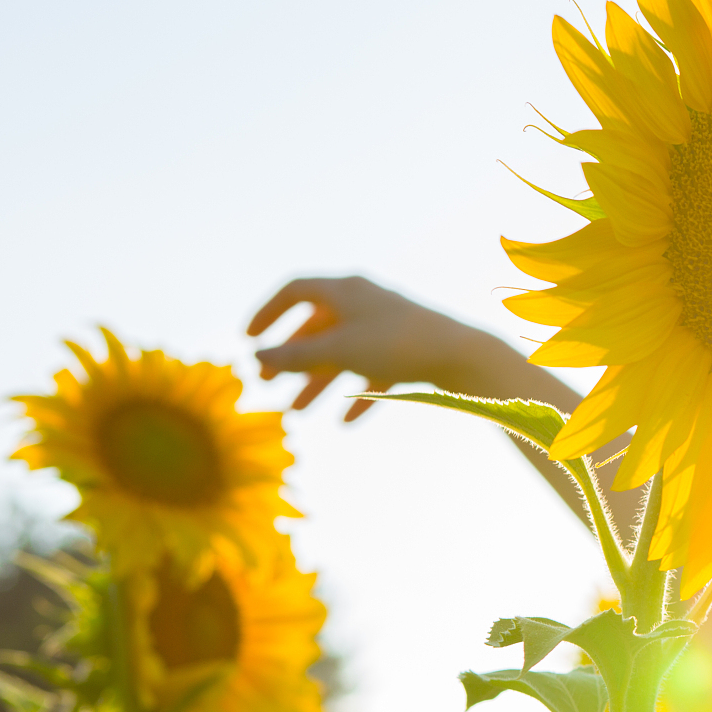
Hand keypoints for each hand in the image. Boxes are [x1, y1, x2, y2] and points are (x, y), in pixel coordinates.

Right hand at [246, 275, 486, 421]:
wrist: (462, 356)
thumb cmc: (397, 346)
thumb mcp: (338, 352)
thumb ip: (295, 356)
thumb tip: (257, 356)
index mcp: (346, 290)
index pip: (295, 290)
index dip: (268, 313)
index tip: (249, 339)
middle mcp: (366, 302)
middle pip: (318, 327)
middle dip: (291, 358)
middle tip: (266, 385)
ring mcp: (388, 326)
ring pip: (343, 353)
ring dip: (318, 382)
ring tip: (298, 413)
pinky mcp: (409, 350)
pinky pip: (374, 371)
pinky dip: (358, 393)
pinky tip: (347, 422)